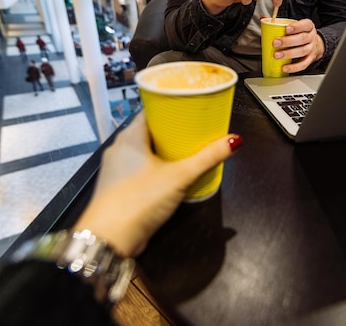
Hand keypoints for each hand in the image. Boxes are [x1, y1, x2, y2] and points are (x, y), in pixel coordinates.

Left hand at [73, 112, 241, 256]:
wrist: (110, 238)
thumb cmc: (141, 198)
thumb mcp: (179, 176)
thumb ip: (207, 158)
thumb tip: (235, 140)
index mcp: (130, 136)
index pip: (152, 110)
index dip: (172, 107)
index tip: (192, 108)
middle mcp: (119, 147)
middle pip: (150, 131)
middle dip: (173, 130)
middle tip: (197, 130)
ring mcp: (117, 168)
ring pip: (145, 151)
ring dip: (165, 150)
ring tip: (189, 150)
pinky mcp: (119, 186)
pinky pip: (140, 168)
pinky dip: (157, 166)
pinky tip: (173, 173)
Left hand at [272, 18, 323, 72]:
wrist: (314, 44)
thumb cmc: (300, 34)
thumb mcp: (295, 26)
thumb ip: (280, 23)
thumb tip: (263, 18)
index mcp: (308, 27)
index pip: (305, 25)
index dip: (297, 27)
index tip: (287, 29)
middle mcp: (312, 37)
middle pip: (302, 39)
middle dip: (288, 41)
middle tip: (275, 43)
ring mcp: (311, 49)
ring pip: (302, 51)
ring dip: (288, 54)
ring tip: (277, 55)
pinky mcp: (310, 59)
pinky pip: (303, 64)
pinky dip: (293, 67)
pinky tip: (284, 68)